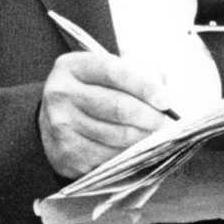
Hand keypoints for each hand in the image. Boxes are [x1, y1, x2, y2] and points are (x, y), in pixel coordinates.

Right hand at [39, 49, 173, 178]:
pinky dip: (128, 155)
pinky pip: (109, 157)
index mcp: (72, 66)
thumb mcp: (109, 74)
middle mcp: (61, 93)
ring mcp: (60, 124)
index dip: (144, 87)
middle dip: (149, 116)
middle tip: (163, 122)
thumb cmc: (96, 92)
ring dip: (143, 137)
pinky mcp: (66, 153)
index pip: (114, 72)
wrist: (58, 120)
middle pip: (117, 107)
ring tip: (153, 134)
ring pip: (117, 135)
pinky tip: (134, 149)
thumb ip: (138, 74)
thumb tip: (164, 94)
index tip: (165, 101)